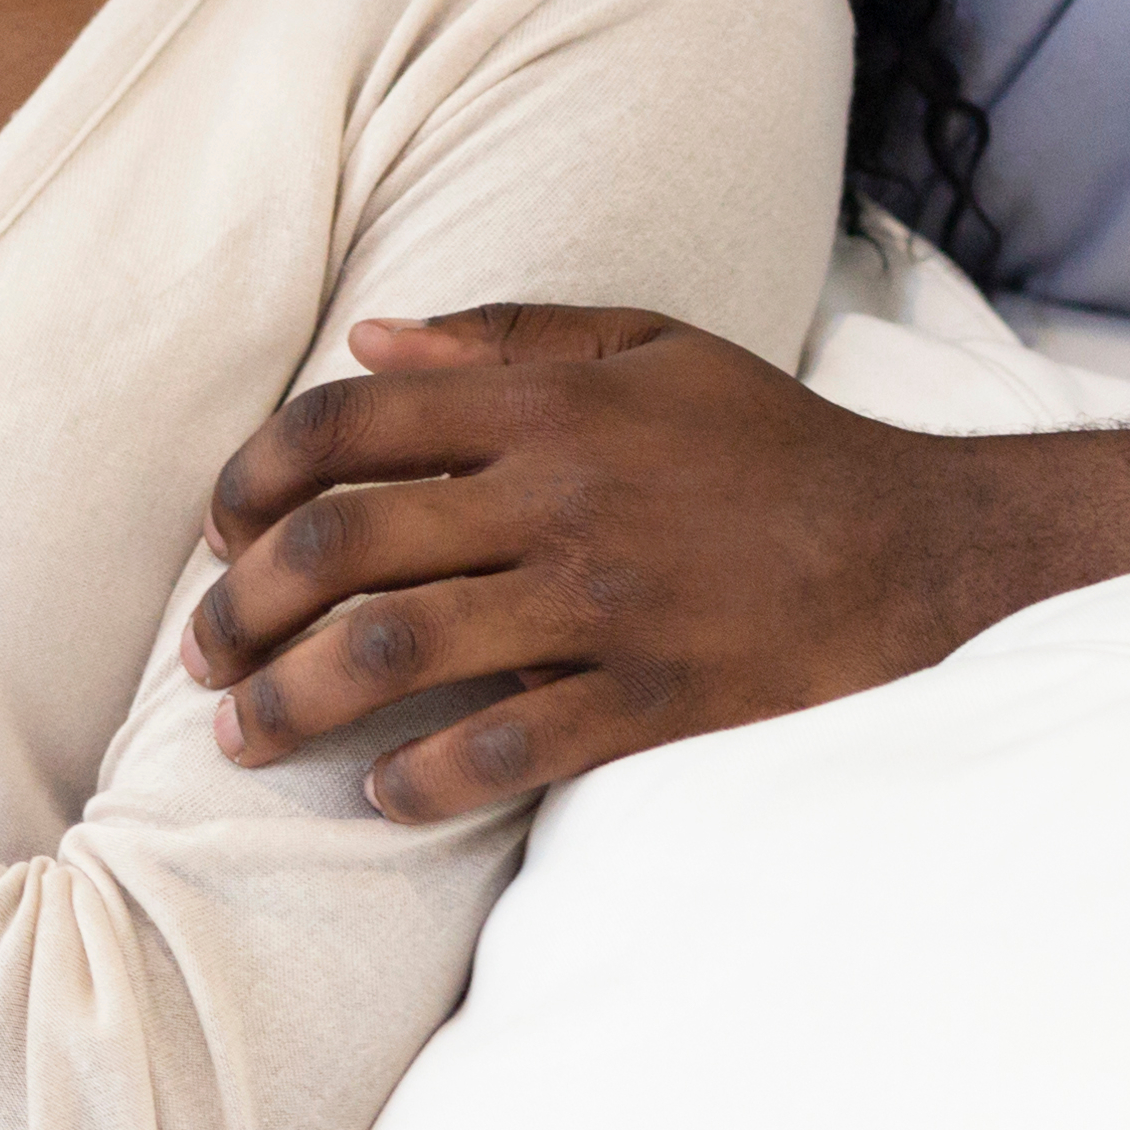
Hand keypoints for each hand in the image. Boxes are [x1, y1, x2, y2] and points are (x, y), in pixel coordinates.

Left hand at [179, 304, 1029, 824]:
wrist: (924, 546)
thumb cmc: (772, 444)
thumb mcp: (651, 347)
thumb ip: (503, 336)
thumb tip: (366, 337)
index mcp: (548, 402)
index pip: (346, 425)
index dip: (251, 479)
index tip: (218, 532)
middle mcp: (559, 494)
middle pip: (342, 545)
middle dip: (242, 608)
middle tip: (205, 658)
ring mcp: (604, 602)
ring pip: (397, 649)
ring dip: (295, 700)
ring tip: (246, 737)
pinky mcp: (654, 700)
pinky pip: (507, 747)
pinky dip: (424, 779)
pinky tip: (384, 793)